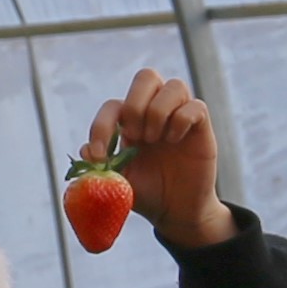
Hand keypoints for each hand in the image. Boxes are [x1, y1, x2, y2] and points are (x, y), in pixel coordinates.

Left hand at [86, 68, 232, 248]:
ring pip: (173, 85)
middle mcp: (154, 111)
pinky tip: (175, 141)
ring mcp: (178, 115)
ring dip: (158, 112)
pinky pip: (195, 106)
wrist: (175, 211)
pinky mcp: (200, 126)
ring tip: (155, 139)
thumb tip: (85, 151)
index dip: (101, 126)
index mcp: (130, 122)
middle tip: (136, 136)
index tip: (99, 155)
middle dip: (136, 106)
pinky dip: (181, 121)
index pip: (113, 106)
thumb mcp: (119, 183)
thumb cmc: (147, 192)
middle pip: (146, 77)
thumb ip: (101, 167)